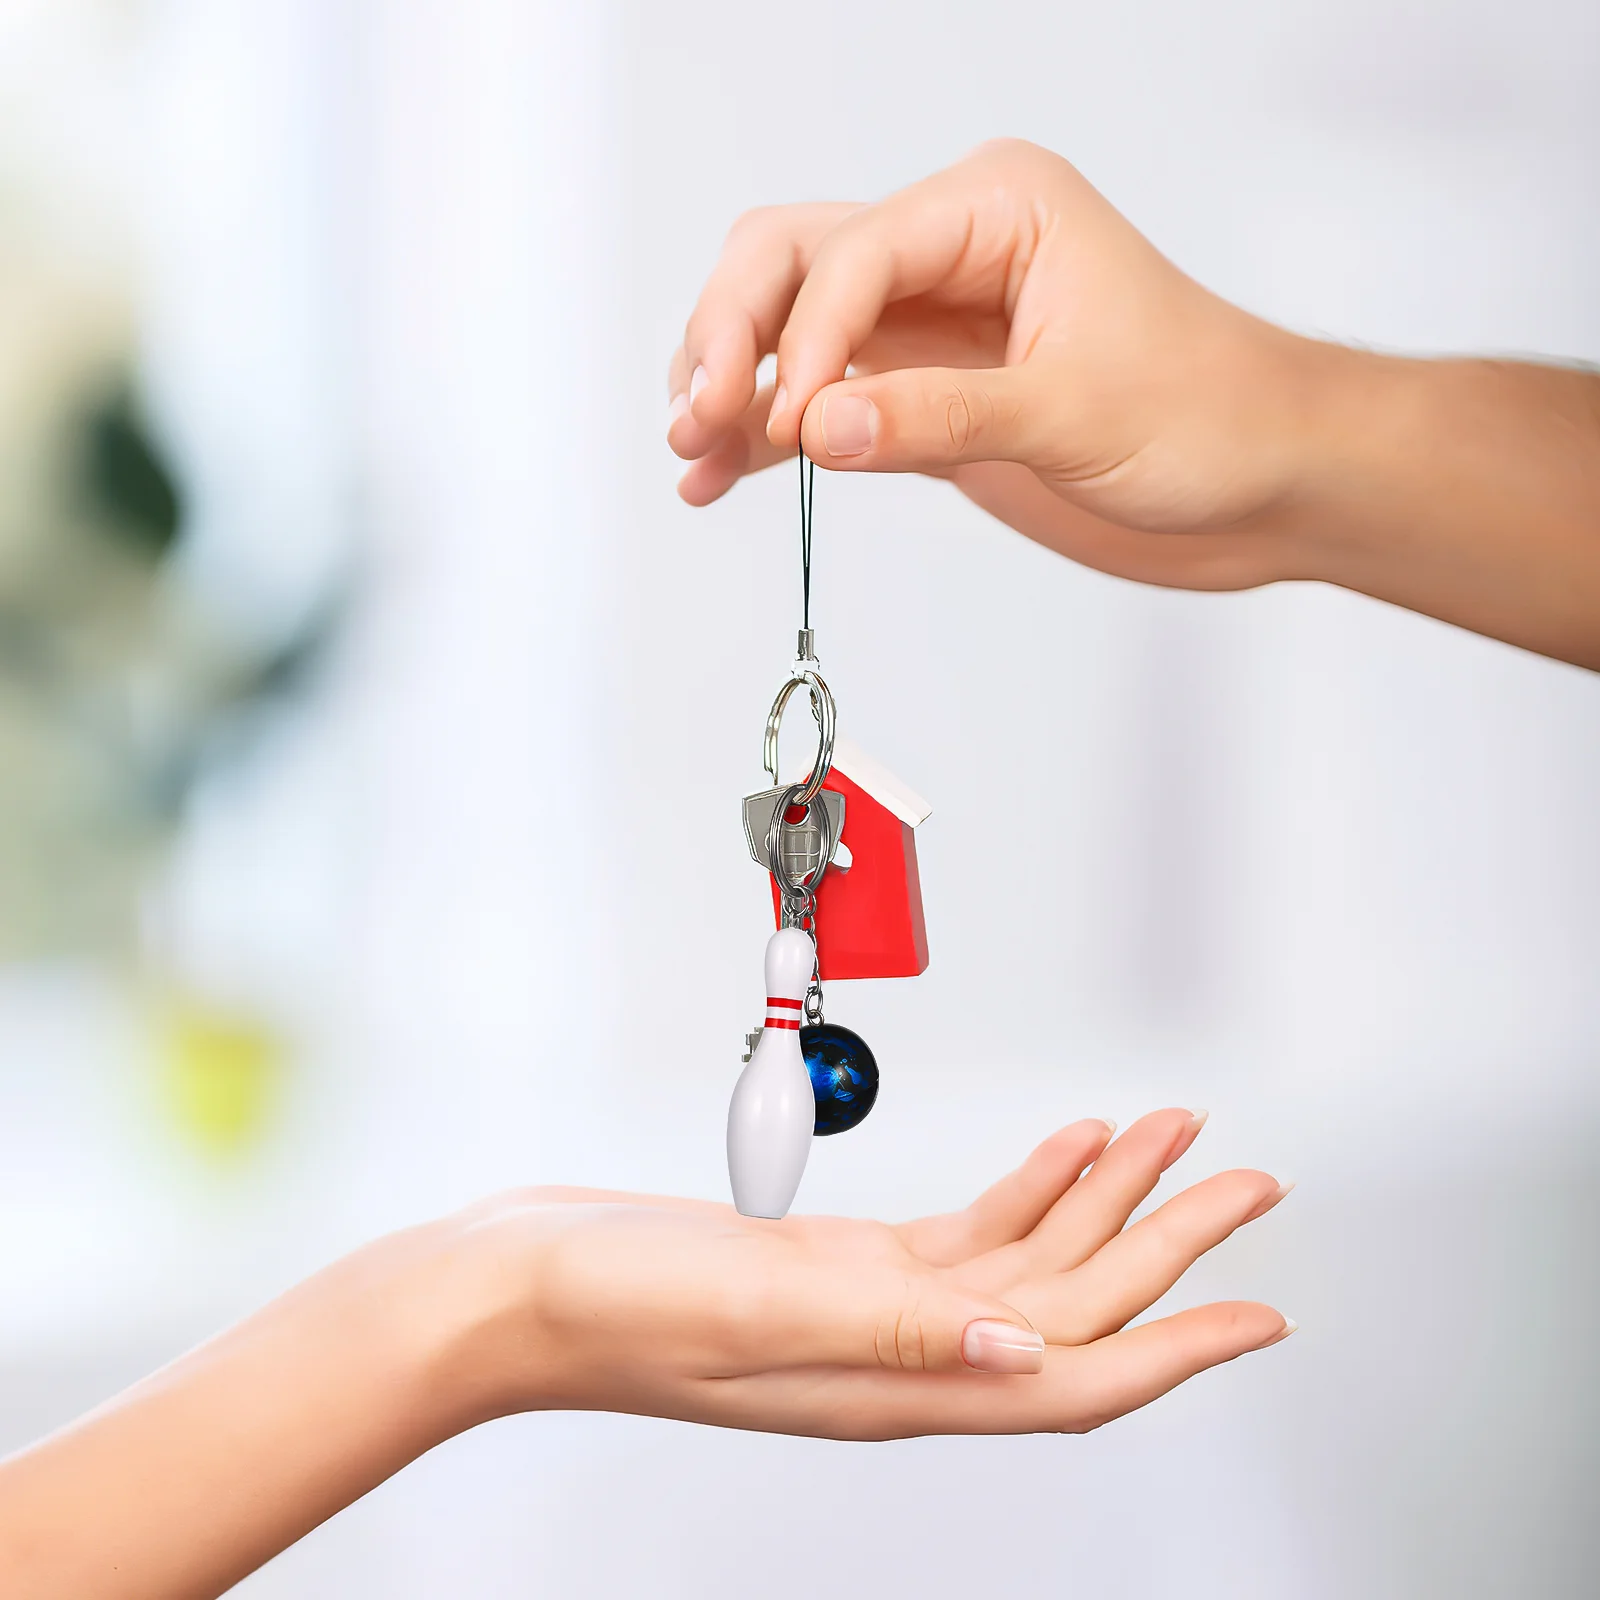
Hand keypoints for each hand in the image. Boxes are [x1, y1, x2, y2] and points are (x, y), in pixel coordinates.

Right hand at [443, 1107, 1293, 1438]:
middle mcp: (901, 1356)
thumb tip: (1019, 1357)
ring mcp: (875, 1309)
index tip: (1262, 1316)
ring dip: (1105, 1199)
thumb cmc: (612, 1308)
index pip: (1073, 1377)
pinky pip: (966, 1230)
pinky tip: (1060, 1143)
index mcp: (893, 1385)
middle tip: (1249, 1182)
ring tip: (1171, 1138)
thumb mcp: (753, 1309)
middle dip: (1171, 1242)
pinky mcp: (843, 1267)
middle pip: (1074, 1304)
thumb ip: (891, 1333)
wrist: (524, 1286)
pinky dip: (1026, 1183)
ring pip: (1028, 1259)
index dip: (1178, 1349)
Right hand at [668, 139, 1327, 591]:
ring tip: (692, 449)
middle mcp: (949, 254)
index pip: (855, 252)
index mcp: (997, 209)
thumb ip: (939, 417)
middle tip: (703, 414)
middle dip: (735, 333)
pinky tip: (718, 473)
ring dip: (732, 382)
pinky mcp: (922, 398)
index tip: (788, 422)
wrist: (1262, 484)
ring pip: (789, 328)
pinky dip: (767, 436)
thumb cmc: (1211, 414)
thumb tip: (817, 428)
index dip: (804, 337)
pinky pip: (822, 403)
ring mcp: (928, 329)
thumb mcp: (1075, 412)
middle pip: (791, 262)